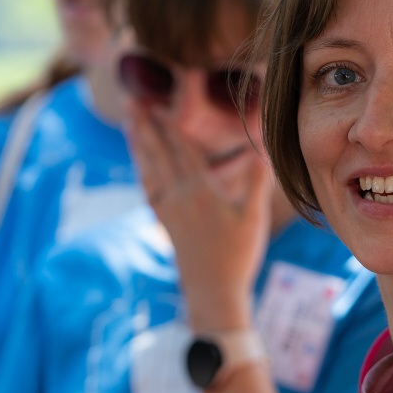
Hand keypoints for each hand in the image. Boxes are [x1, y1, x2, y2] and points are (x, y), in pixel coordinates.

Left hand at [124, 99, 269, 331]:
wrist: (213, 293)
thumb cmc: (238, 257)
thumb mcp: (254, 218)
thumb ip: (256, 182)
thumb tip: (262, 150)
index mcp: (200, 191)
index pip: (181, 148)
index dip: (170, 122)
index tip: (158, 98)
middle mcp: (178, 197)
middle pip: (158, 153)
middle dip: (146, 125)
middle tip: (131, 99)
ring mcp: (168, 210)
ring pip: (149, 168)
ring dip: (139, 143)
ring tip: (130, 122)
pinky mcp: (166, 223)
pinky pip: (149, 188)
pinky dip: (143, 170)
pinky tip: (141, 163)